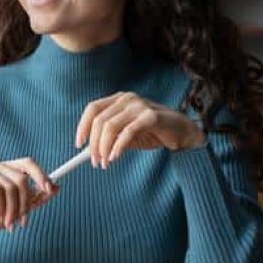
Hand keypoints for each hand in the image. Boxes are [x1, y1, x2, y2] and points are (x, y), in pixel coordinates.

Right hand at [0, 157, 58, 241]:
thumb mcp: (16, 210)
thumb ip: (34, 199)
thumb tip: (57, 187)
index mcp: (5, 169)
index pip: (28, 164)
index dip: (41, 175)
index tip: (51, 189)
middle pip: (21, 178)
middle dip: (25, 204)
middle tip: (22, 222)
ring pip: (10, 186)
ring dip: (13, 210)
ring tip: (8, 224)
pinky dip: (1, 206)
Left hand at [75, 92, 205, 167]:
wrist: (183, 133)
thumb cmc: (154, 132)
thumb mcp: (128, 136)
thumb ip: (110, 139)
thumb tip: (90, 151)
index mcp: (119, 99)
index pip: (93, 109)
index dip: (83, 127)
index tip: (79, 145)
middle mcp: (127, 99)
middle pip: (100, 120)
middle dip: (94, 144)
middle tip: (94, 162)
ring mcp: (140, 105)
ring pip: (111, 127)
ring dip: (104, 148)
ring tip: (105, 163)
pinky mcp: (151, 116)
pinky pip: (128, 132)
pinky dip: (118, 146)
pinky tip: (115, 157)